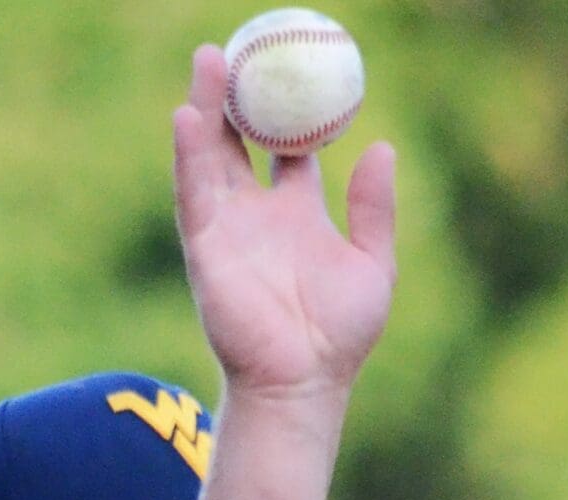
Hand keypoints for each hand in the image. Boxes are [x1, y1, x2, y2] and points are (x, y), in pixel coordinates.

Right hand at [173, 44, 396, 401]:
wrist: (304, 383)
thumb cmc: (340, 337)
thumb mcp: (373, 264)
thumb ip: (374, 209)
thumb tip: (381, 148)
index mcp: (295, 214)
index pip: (286, 149)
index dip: (289, 110)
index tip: (296, 68)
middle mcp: (256, 215)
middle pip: (240, 142)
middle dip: (237, 97)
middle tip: (241, 48)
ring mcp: (227, 229)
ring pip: (211, 156)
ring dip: (206, 110)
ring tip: (208, 61)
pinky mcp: (205, 248)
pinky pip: (192, 194)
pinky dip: (188, 155)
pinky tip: (186, 116)